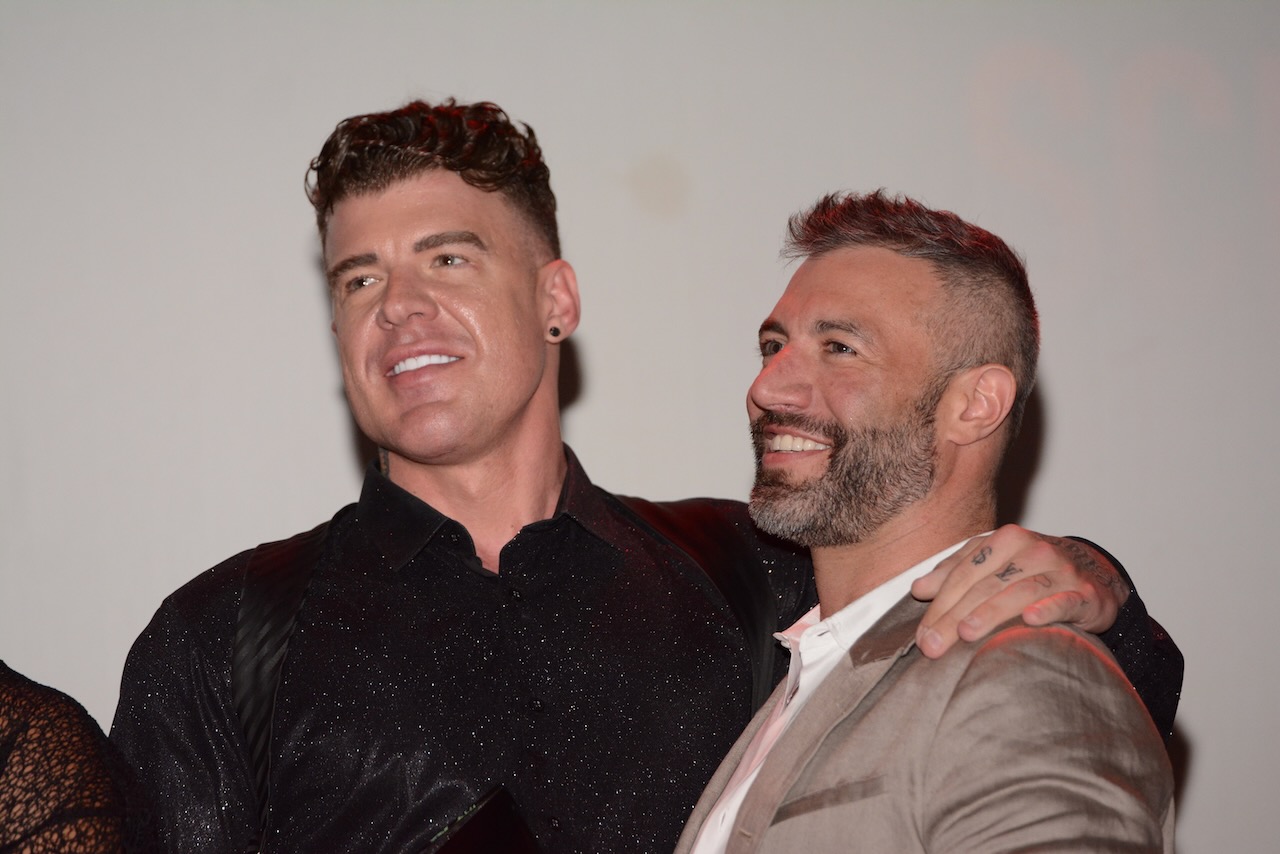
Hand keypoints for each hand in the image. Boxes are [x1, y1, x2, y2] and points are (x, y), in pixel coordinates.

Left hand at [911, 524, 1129, 658]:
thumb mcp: (994, 564)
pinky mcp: (1086, 594)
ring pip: (1019, 592)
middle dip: (954, 616)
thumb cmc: (1033, 570)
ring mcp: (1061, 571)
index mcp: (1005, 540)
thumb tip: (919, 589)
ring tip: (967, 632)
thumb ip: (957, 572)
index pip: (964, 572)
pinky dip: (1048, 609)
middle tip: (933, 645)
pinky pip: (1064, 600)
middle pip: (985, 585)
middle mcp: (1032, 550)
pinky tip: (1031, 620)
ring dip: (991, 612)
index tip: (922, 635)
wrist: (1096, 572)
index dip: (939, 603)